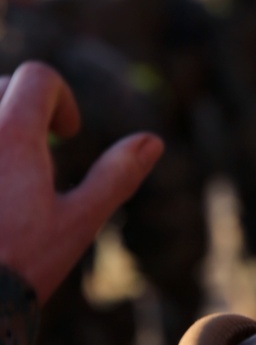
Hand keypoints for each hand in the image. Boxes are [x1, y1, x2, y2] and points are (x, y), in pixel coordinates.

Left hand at [0, 62, 163, 302]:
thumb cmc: (18, 266)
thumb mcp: (76, 223)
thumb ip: (115, 176)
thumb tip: (152, 141)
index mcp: (12, 133)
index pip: (38, 78)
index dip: (61, 100)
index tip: (66, 136)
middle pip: (1, 85)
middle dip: (23, 108)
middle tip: (37, 152)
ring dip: (0, 128)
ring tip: (10, 170)